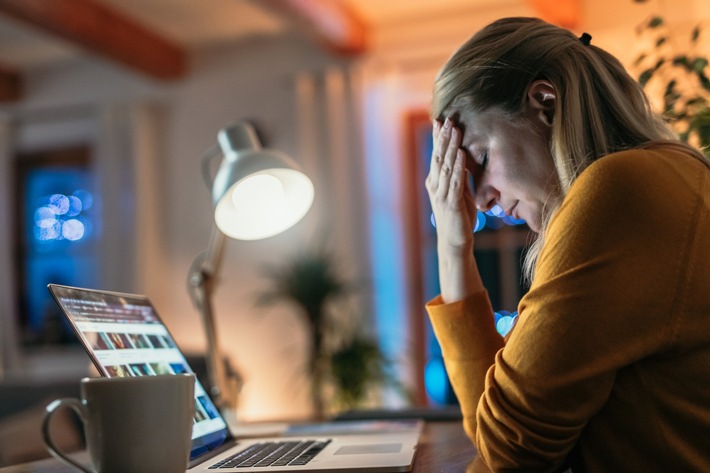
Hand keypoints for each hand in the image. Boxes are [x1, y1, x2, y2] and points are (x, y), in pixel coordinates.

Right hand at [425, 117, 476, 255]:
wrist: (454, 242)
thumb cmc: (459, 218)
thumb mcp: (459, 193)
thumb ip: (459, 176)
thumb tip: (464, 157)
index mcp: (435, 182)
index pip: (436, 155)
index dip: (438, 138)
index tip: (440, 120)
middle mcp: (435, 185)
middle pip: (438, 156)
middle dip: (443, 137)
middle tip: (447, 119)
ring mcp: (441, 194)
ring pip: (445, 165)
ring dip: (450, 147)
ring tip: (454, 130)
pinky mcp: (451, 203)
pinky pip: (454, 181)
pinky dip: (457, 166)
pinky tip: (460, 154)